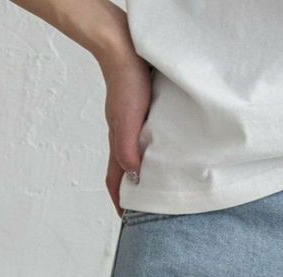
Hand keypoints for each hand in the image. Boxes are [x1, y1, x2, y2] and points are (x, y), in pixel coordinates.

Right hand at [96, 39, 151, 214]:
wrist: (125, 49)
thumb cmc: (126, 84)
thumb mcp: (127, 120)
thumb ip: (127, 149)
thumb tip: (133, 177)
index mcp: (118, 144)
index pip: (116, 181)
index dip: (121, 202)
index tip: (129, 220)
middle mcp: (124, 138)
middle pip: (126, 173)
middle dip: (133, 194)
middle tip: (148, 211)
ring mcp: (132, 126)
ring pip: (137, 158)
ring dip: (145, 175)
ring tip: (160, 189)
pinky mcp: (143, 114)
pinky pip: (147, 142)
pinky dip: (153, 155)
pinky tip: (166, 155)